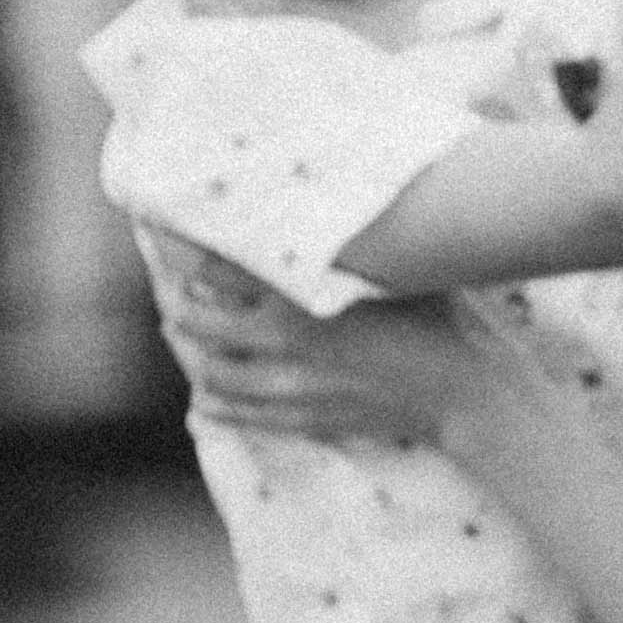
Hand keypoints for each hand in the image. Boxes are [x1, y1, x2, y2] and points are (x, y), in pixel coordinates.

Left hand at [145, 225, 490, 441]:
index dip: (178, 244)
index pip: (212, 263)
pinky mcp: (301, 417)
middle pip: (197, 318)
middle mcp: (282, 338)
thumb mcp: (387, 265)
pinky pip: (236, 412)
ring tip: (185, 331)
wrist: (463, 391)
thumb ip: (341, 241)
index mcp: (300, 290)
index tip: (159, 226)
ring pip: (210, 371)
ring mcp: (288, 384)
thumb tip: (316, 204)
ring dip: (192, 350)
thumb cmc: (436, 313)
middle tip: (175, 285)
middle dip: (179, 299)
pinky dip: (213, 402)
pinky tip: (204, 395)